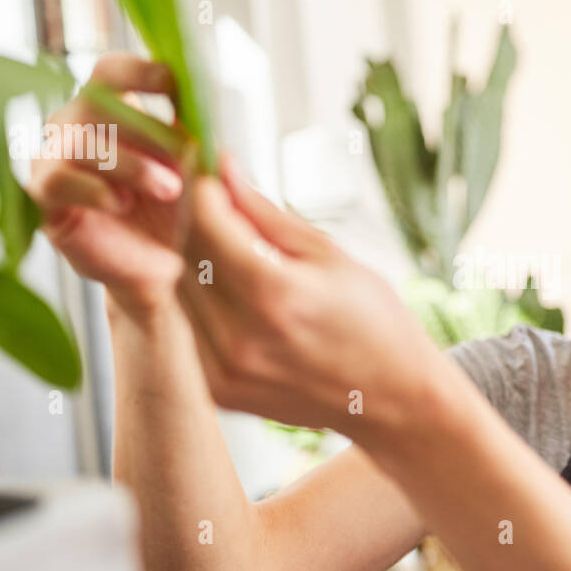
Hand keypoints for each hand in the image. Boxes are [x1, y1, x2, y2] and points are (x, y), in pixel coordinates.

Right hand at [27, 53, 190, 317]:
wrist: (160, 264)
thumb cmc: (176, 210)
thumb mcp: (196, 174)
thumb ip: (198, 146)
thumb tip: (207, 131)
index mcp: (113, 109)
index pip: (112, 72)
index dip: (139, 72)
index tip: (173, 84)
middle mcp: (76, 125)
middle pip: (97, 101)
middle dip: (146, 130)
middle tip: (186, 156)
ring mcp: (56, 158)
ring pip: (81, 141)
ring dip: (131, 164)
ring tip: (168, 189)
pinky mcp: (45, 197)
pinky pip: (57, 180)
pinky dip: (94, 189)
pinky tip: (122, 203)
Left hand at [173, 154, 444, 442]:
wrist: (393, 400)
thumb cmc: (376, 324)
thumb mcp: (331, 256)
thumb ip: (267, 215)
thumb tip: (225, 170)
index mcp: (274, 293)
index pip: (205, 222)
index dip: (202, 188)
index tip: (209, 173)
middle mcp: (240, 336)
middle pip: (183, 255)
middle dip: (193, 220)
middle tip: (212, 202)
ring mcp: (224, 369)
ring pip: (177, 292)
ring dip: (190, 260)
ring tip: (224, 247)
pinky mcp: (218, 390)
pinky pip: (187, 329)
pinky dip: (197, 302)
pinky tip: (226, 291)